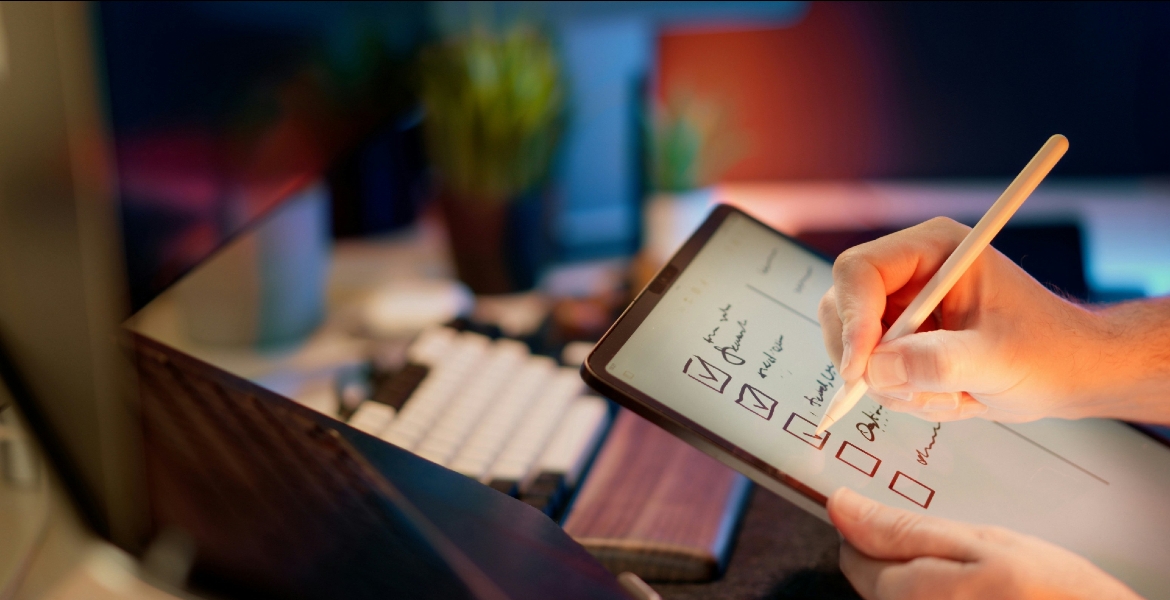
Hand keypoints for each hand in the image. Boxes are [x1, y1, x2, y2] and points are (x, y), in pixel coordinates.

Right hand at [817, 217, 1107, 422]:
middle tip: (908, 390)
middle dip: (870, 359)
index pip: (860, 271)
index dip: (853, 318)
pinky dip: (900, 394)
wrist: (1067, 373)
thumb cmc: (1047, 352)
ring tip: (950, 394)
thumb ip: (938, 363)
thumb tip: (877, 370)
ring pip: (853, 347)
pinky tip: (945, 395)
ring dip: (893, 384)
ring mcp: (901, 306)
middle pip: (843, 308)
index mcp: (933, 250)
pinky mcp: (900, 337)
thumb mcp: (997, 360)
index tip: (862, 367)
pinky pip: (870, 370)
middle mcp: (908, 272)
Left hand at [827, 488, 1139, 599]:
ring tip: (984, 574)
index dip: (875, 527)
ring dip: (931, 576)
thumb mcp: (980, 543)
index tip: (909, 519)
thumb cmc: (1054, 594)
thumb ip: (902, 528)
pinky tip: (987, 592)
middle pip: (877, 579)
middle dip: (907, 554)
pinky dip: (950, 593)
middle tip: (963, 547)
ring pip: (906, 594)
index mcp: (904, 595)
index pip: (852, 555)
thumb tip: (841, 506)